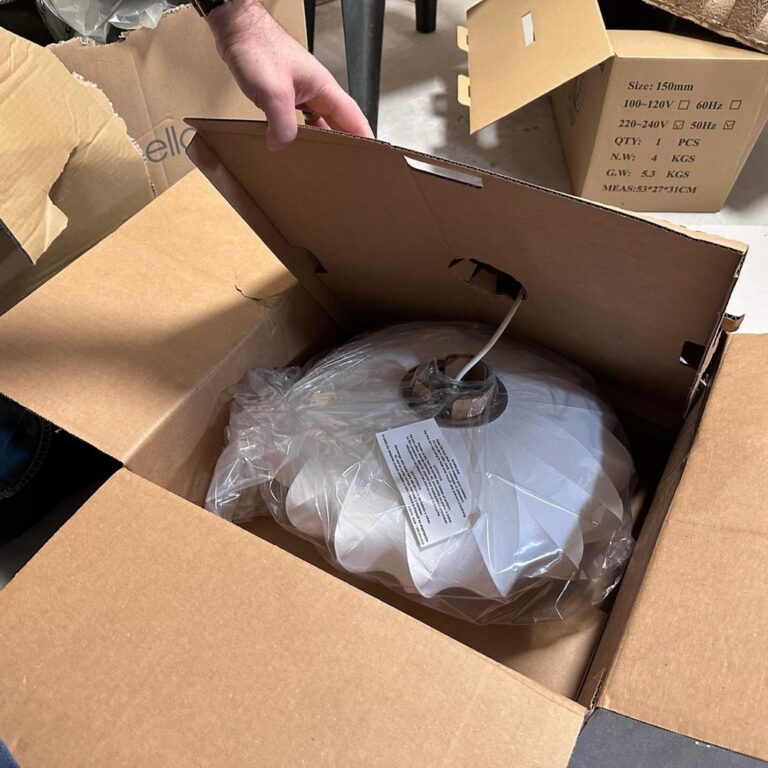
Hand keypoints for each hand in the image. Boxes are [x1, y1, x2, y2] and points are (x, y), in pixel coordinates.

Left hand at [207, 0, 373, 149]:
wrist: (237, 30)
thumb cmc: (258, 48)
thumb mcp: (273, 92)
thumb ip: (282, 124)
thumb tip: (282, 146)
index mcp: (325, 88)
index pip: (354, 119)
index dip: (365, 139)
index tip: (371, 159)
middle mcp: (317, 90)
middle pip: (339, 123)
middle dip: (344, 145)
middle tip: (346, 168)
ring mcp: (302, 92)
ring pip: (319, 122)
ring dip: (321, 140)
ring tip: (322, 162)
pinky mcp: (287, 94)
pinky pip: (301, 119)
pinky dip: (301, 133)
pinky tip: (293, 143)